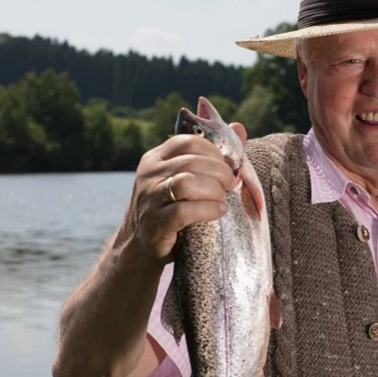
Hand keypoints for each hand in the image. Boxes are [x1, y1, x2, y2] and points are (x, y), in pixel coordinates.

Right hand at [123, 121, 247, 260]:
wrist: (137, 249)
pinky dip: (208, 210)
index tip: (227, 166)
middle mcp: (149, 174)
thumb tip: (239, 127)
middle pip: (192, 161)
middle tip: (230, 185)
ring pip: (187, 183)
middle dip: (220, 172)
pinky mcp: (155, 223)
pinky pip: (184, 211)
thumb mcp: (183, 180)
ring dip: (214, 190)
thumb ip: (210, 156)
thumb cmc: (169, 210)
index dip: (213, 151)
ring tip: (222, 199)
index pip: (187, 141)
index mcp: (155, 158)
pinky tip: (219, 212)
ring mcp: (149, 198)